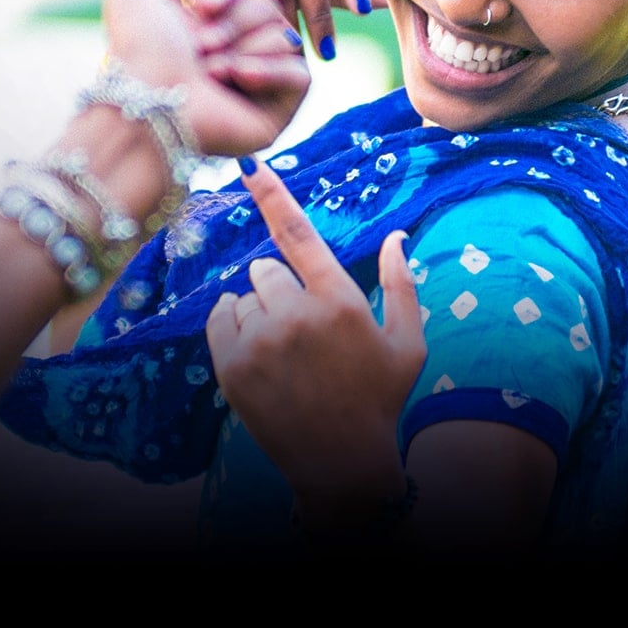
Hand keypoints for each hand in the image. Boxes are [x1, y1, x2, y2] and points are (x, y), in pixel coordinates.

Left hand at [102, 0, 311, 158]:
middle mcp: (244, 43)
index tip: (197, 8)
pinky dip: (266, 72)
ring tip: (212, 73)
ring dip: (242, 50)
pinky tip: (235, 81)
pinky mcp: (285, 102)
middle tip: (200, 49)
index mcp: (216, 18)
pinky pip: (298, 70)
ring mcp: (268, 72)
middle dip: (231, 25)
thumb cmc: (142, 53)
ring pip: (284, 35)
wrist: (152, 103)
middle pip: (270, 5)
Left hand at [206, 160, 425, 530]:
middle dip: (281, 289)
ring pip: (243, 296)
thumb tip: (397, 236)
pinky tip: (260, 355)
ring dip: (258, 312)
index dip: (273, 194)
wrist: (340, 463)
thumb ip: (401, 284)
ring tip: (285, 353)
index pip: (299, 233)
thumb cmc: (379, 399)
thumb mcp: (407, 343)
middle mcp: (297, 315)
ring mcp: (261, 342)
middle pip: (266, 269)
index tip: (249, 164)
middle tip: (304, 331)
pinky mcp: (232, 367)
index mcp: (340, 301)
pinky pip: (220, 320)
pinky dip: (233, 327)